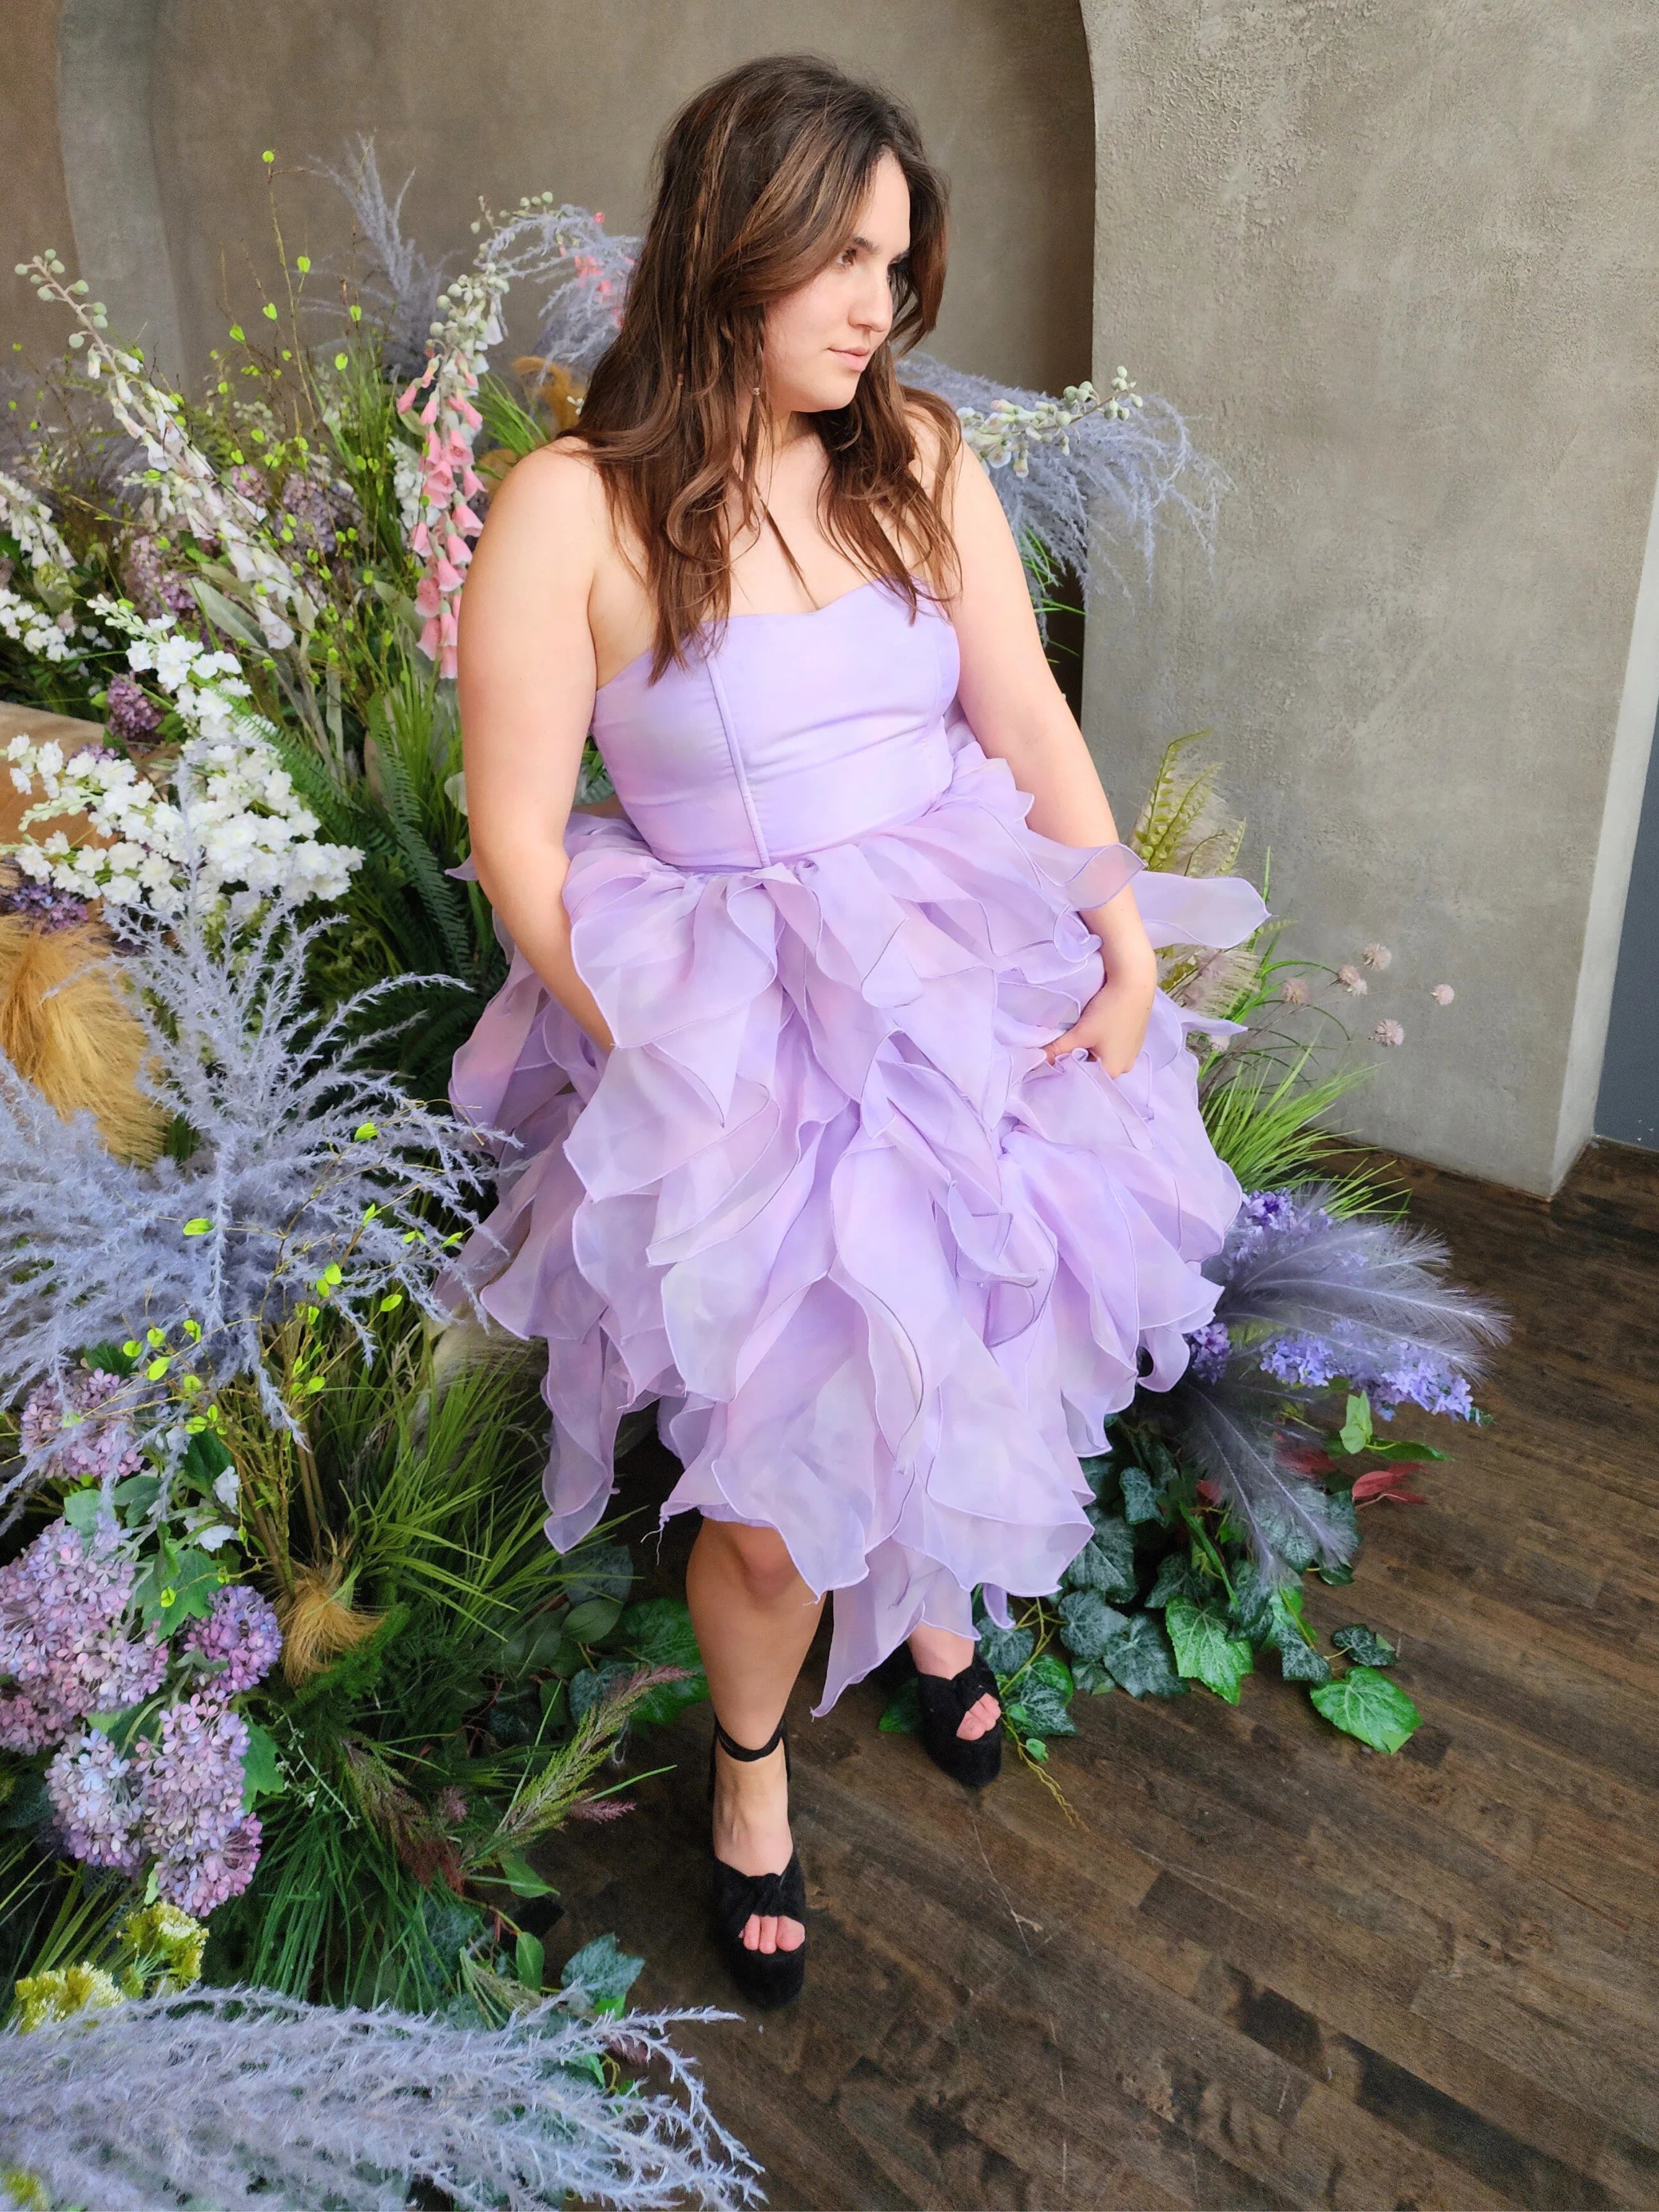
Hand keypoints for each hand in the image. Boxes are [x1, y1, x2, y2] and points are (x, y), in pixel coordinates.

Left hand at [1044, 963, 1155, 1077]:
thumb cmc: (1109, 1012)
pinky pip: (1112, 1047)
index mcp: (1113, 1071)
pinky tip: (1096, 1028)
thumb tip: (1038, 1060)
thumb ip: (1058, 1049)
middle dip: (1078, 1057)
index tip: (1055, 1057)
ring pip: (1102, 1056)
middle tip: (1065, 1045)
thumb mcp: (1080, 1032)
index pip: (1083, 1077)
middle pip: (1093, 1068)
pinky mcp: (1134, 1040)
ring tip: (1080, 1035)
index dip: (1067, 1068)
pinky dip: (1102, 1041)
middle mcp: (1125, 1067)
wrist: (1134, 984)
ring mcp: (1132, 1053)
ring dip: (1090, 1048)